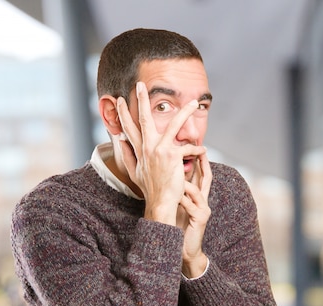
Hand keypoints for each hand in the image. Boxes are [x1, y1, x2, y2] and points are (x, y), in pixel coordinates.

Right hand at [116, 82, 205, 224]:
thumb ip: (127, 156)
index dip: (122, 113)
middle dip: (142, 100)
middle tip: (140, 85)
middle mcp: (148, 147)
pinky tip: (203, 151)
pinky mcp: (172, 157)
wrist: (160, 203)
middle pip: (143, 118)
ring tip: (194, 102)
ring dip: (185, 112)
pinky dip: (196, 150)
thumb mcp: (135, 173)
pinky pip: (188, 148)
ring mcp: (160, 150)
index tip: (119, 100)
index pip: (128, 128)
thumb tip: (119, 141)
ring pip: (173, 125)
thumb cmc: (150, 190)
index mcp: (139, 150)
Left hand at [179, 154, 212, 277]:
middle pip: (206, 177)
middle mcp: (204, 201)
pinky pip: (190, 204)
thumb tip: (170, 174)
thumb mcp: (178, 206)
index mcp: (198, 197)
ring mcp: (204, 209)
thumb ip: (178, 191)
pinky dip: (181, 199)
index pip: (202, 175)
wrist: (182, 249)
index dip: (200, 161)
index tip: (195, 147)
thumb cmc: (178, 227)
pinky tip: (175, 198)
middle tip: (198, 150)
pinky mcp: (201, 218)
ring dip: (184, 183)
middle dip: (203, 163)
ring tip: (175, 178)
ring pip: (195, 190)